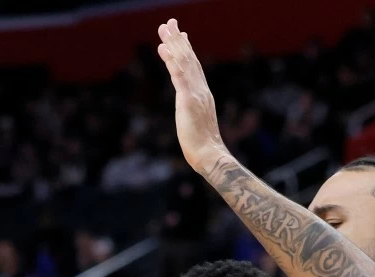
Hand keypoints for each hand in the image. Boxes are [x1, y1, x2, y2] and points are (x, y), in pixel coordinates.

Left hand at [157, 19, 226, 173]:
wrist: (210, 155)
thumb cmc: (203, 145)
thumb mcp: (196, 123)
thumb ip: (193, 111)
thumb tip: (189, 111)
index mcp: (203, 94)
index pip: (194, 67)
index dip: (186, 50)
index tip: (181, 35)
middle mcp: (201, 89)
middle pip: (189, 59)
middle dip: (178, 40)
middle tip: (169, 23)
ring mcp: (196, 93)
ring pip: (183, 63)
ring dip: (173, 44)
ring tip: (164, 29)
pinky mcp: (188, 100)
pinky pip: (178, 76)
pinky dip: (171, 61)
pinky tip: (163, 49)